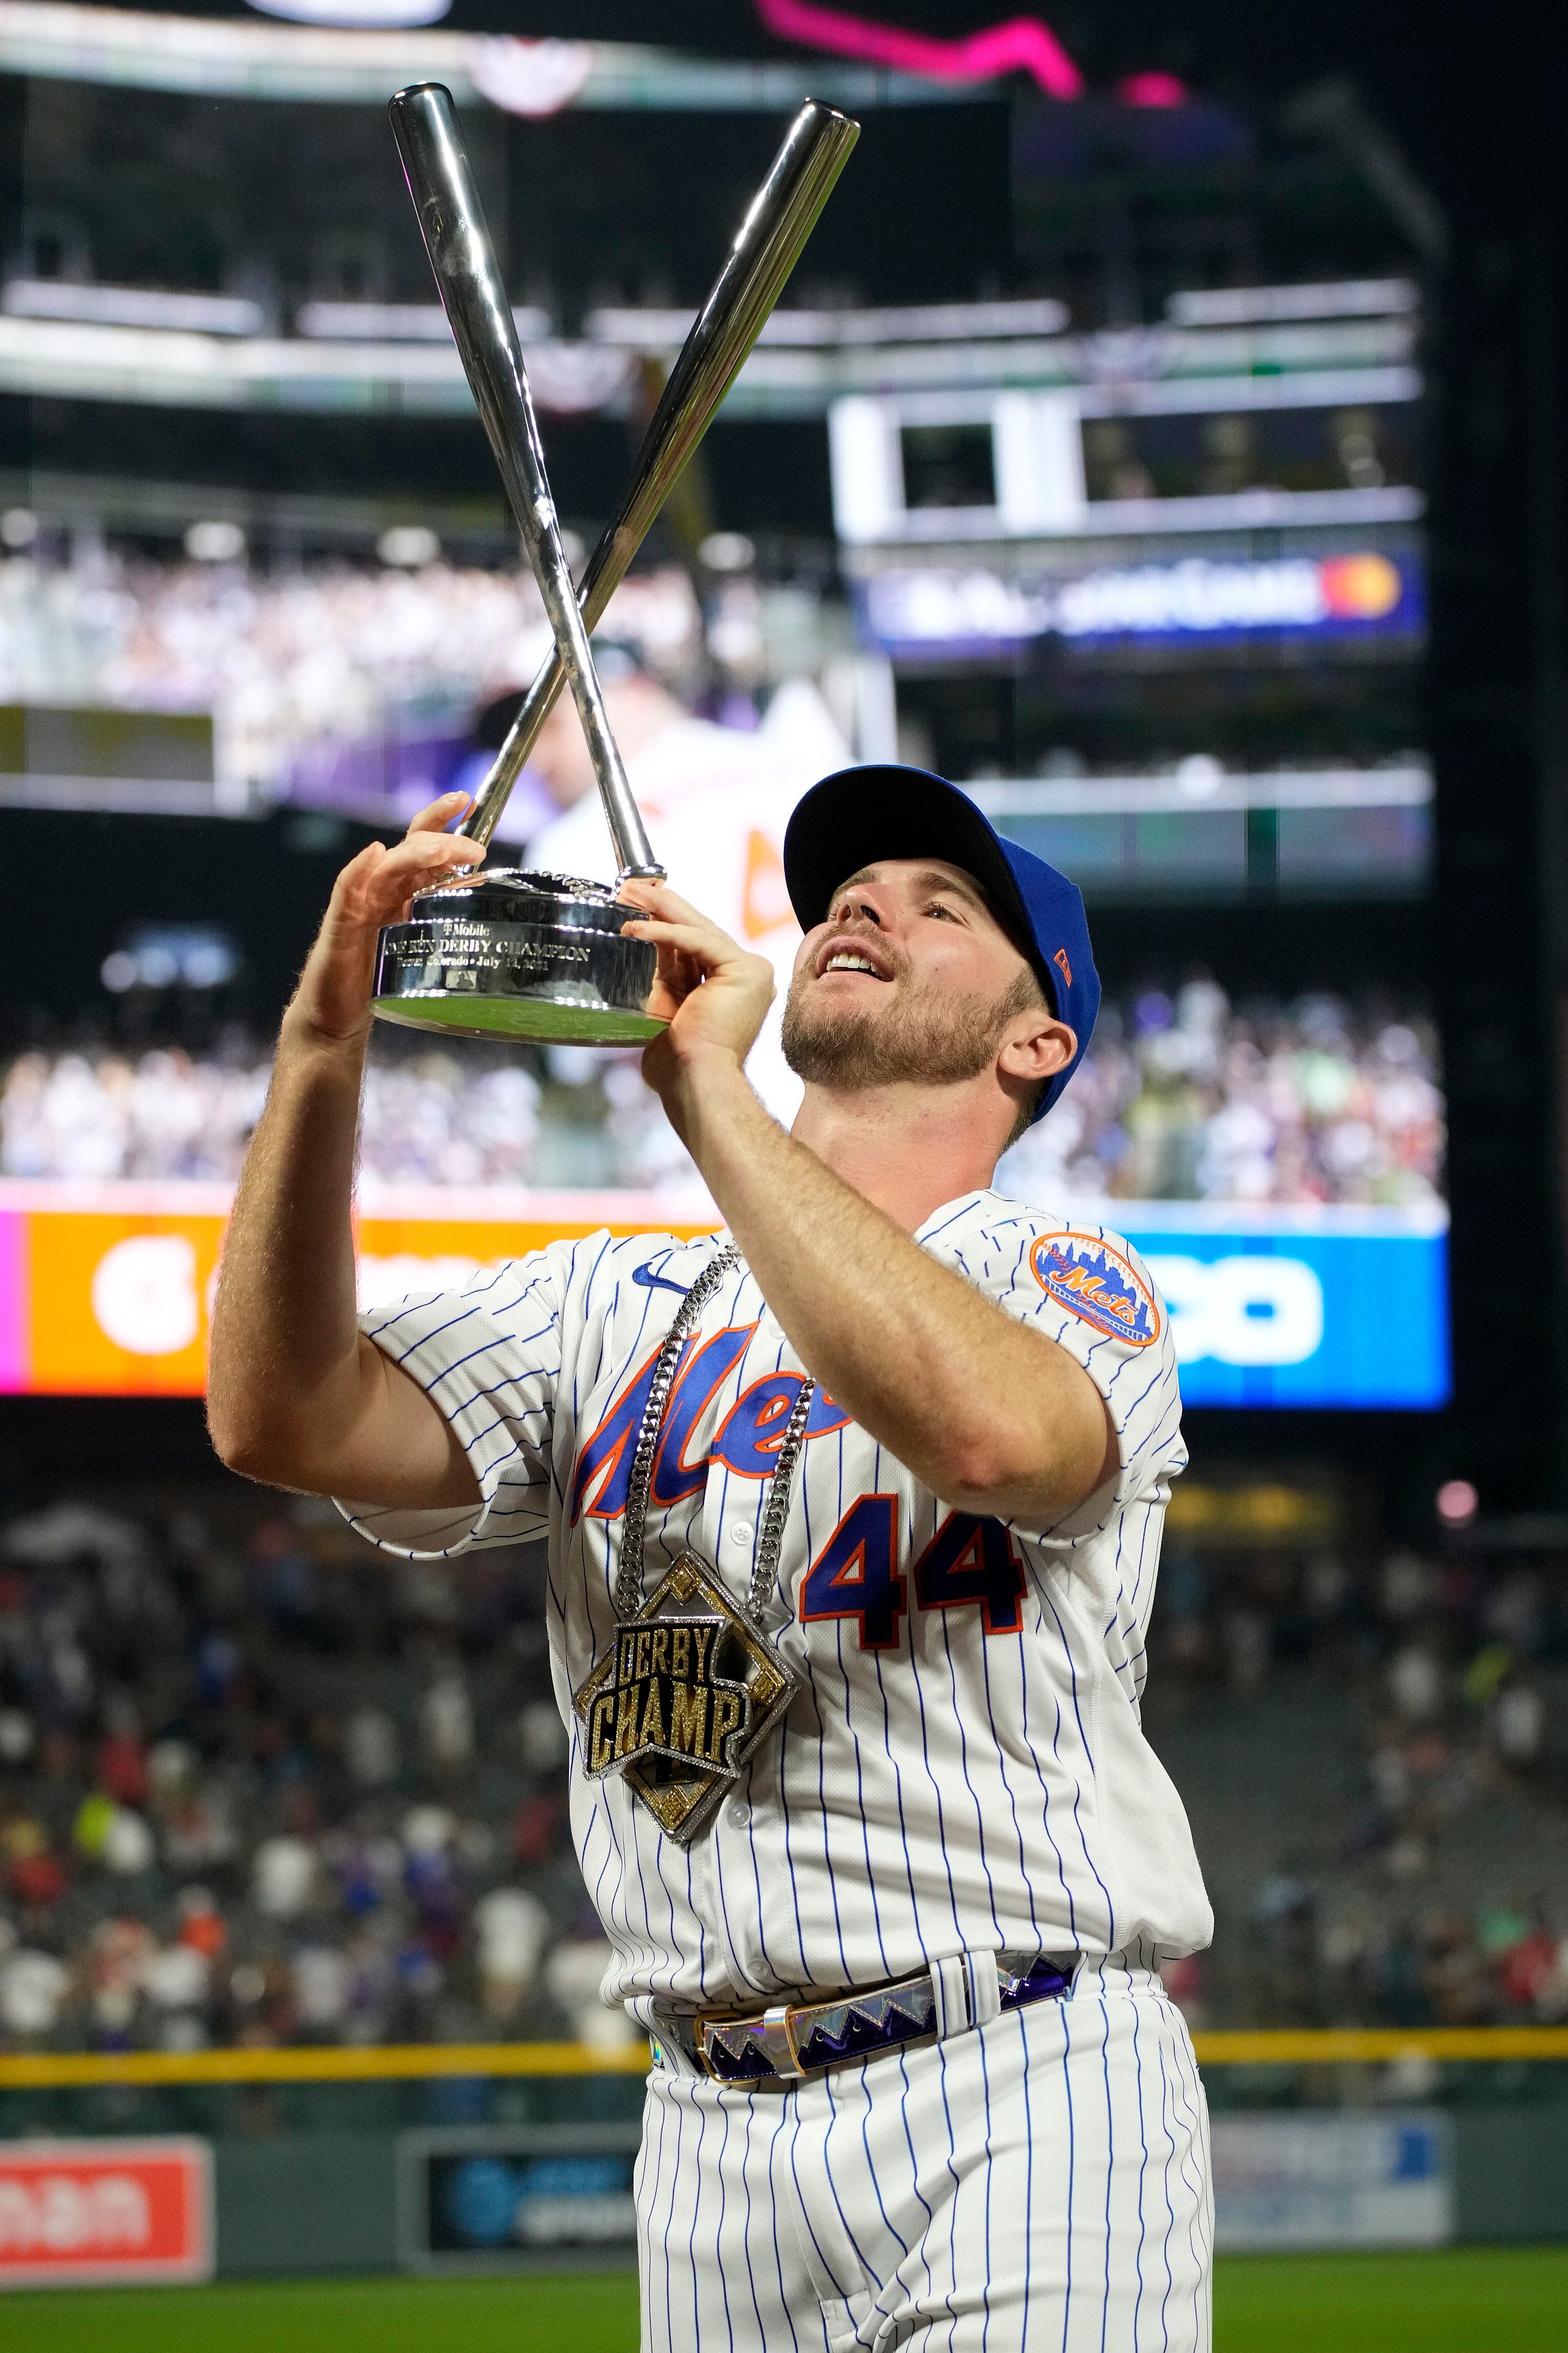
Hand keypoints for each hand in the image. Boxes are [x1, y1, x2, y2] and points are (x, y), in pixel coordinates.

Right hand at [289, 792, 483, 1045]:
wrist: (336, 1018)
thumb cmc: (379, 982)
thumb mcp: (421, 947)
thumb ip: (445, 923)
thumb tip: (489, 907)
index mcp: (402, 891)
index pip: (422, 845)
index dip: (442, 820)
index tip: (468, 802)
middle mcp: (380, 890)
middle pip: (409, 849)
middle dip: (440, 839)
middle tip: (473, 849)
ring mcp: (358, 906)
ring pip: (386, 866)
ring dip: (413, 852)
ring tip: (440, 848)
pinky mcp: (339, 928)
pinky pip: (348, 893)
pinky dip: (359, 872)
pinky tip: (373, 856)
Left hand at [618, 880, 774, 1107]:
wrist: (695, 1083)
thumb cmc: (679, 1063)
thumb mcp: (664, 1006)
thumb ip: (662, 975)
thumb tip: (640, 944)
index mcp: (732, 987)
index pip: (696, 943)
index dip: (665, 920)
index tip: (636, 905)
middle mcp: (748, 976)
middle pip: (699, 929)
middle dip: (661, 905)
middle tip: (629, 888)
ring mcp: (751, 972)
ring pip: (699, 928)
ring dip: (660, 908)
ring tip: (629, 894)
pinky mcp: (746, 970)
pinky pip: (697, 940)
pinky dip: (663, 931)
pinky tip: (634, 928)